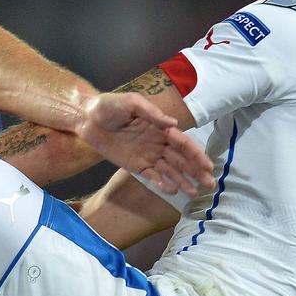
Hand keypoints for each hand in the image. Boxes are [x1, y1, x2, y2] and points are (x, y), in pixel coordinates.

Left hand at [76, 92, 213, 196]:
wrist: (87, 118)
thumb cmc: (109, 105)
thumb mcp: (131, 102)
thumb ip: (151, 113)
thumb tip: (173, 123)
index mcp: (160, 127)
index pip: (183, 142)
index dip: (196, 154)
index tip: (207, 165)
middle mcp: (158, 142)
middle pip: (181, 159)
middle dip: (196, 171)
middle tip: (209, 184)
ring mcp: (148, 155)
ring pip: (170, 170)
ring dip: (183, 181)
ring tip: (194, 193)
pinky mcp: (135, 165)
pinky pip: (152, 176)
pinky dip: (162, 183)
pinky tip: (172, 191)